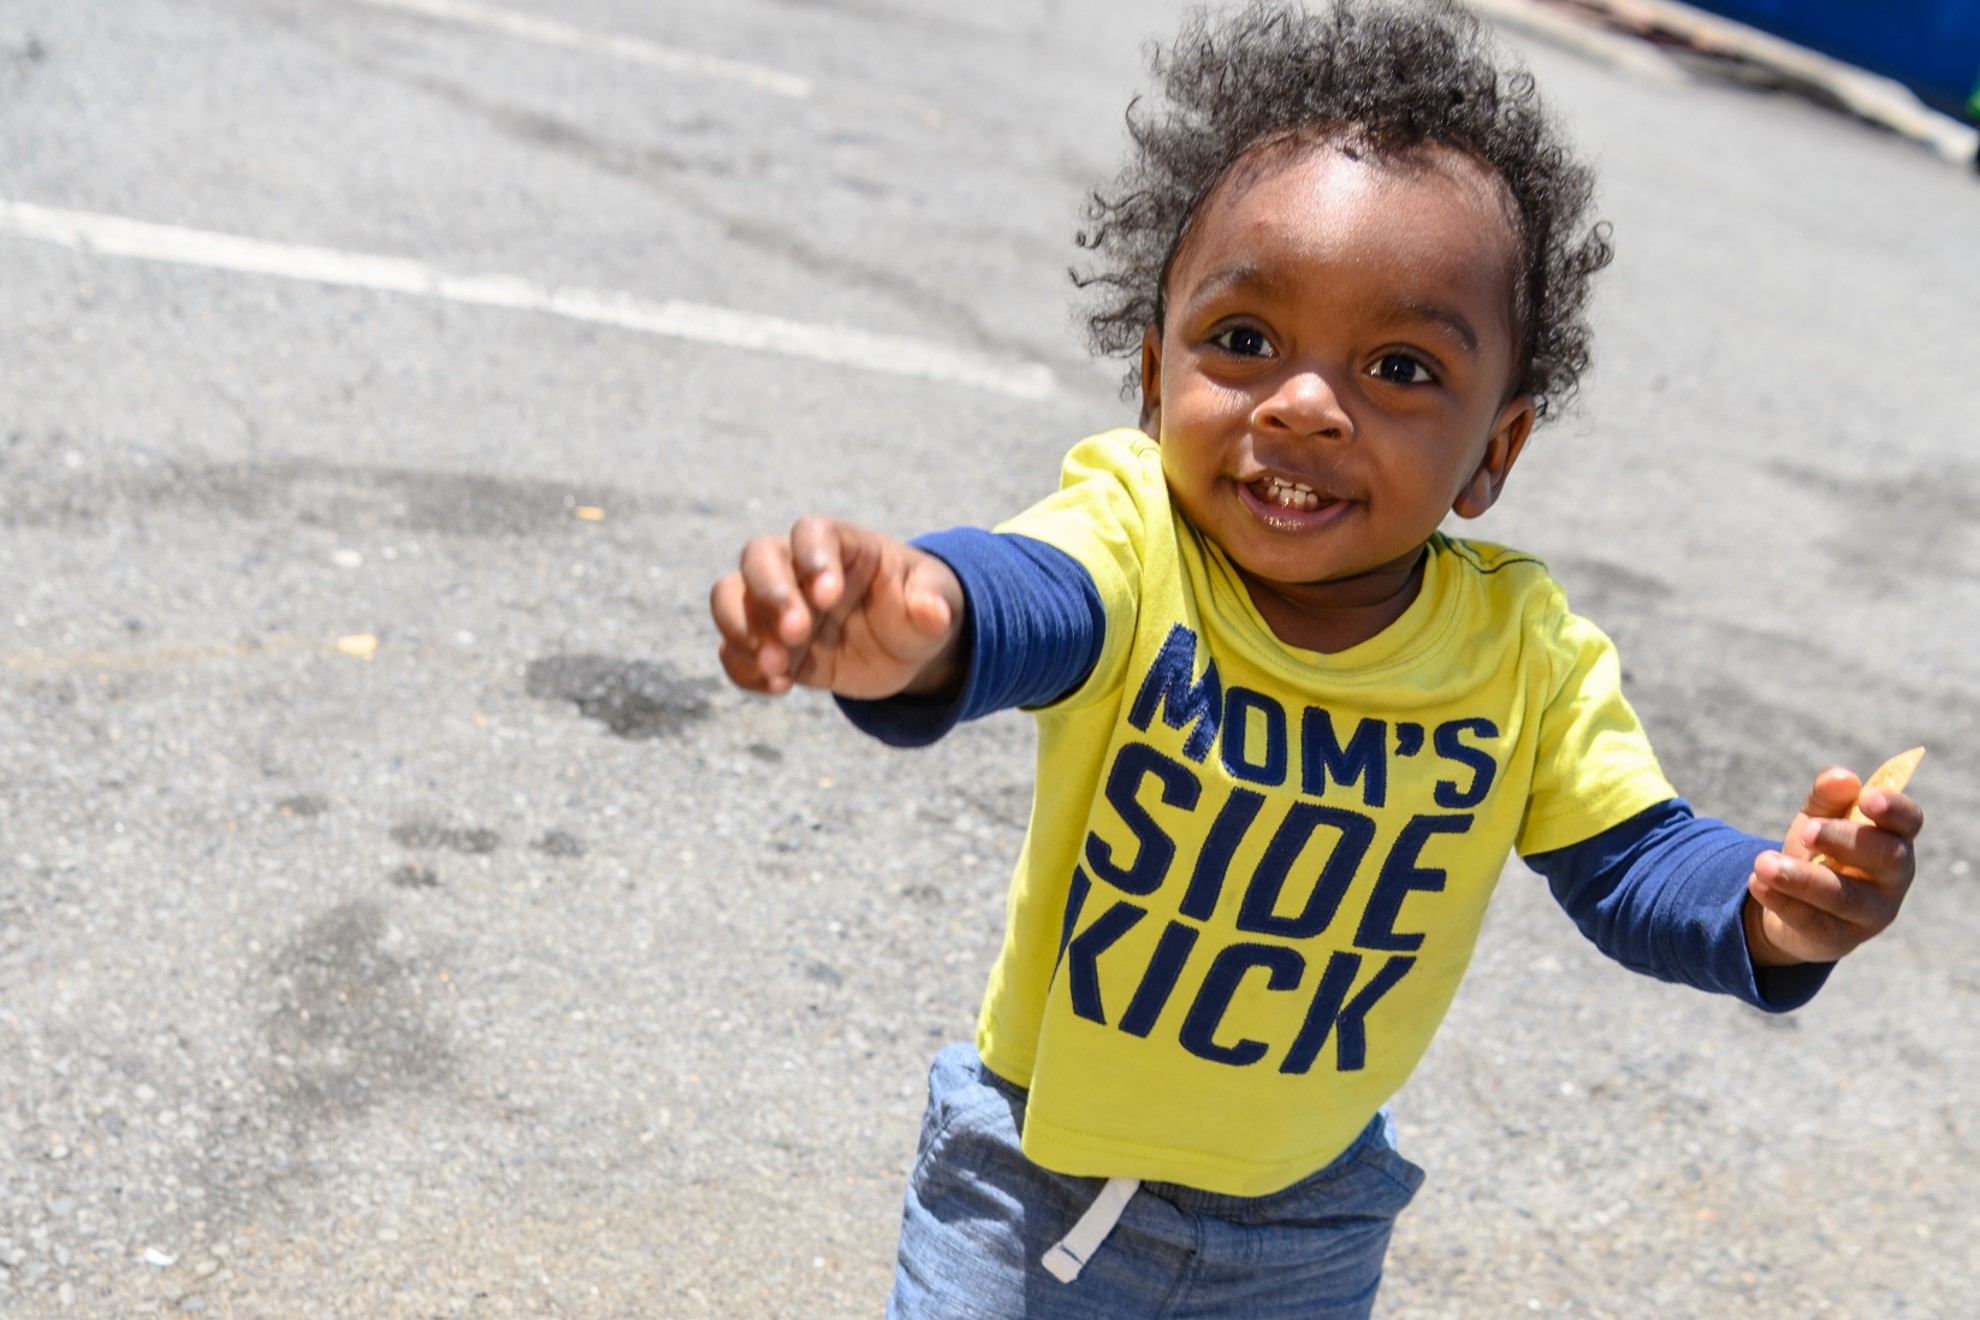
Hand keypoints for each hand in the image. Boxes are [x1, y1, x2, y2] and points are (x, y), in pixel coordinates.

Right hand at [710, 517, 964, 699]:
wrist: (903, 650)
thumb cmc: (918, 608)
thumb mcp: (938, 603)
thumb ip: (933, 603)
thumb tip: (932, 611)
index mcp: (842, 545)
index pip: (811, 533)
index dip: (813, 559)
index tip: (829, 596)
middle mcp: (798, 568)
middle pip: (758, 557)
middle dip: (770, 594)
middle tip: (796, 633)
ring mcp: (777, 605)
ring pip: (729, 596)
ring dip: (743, 629)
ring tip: (779, 666)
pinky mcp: (768, 645)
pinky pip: (733, 650)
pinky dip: (744, 669)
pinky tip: (779, 686)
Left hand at [1745, 766, 1923, 966]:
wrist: (1792, 905)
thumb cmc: (1819, 852)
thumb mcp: (1818, 819)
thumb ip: (1827, 797)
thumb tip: (1842, 777)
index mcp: (1893, 839)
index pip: (1909, 821)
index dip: (1895, 809)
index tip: (1868, 798)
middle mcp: (1892, 878)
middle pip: (1884, 856)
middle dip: (1844, 840)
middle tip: (1806, 831)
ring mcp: (1871, 913)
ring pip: (1845, 896)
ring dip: (1802, 878)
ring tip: (1764, 863)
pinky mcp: (1839, 939)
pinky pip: (1812, 921)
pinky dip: (1782, 901)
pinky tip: (1757, 883)